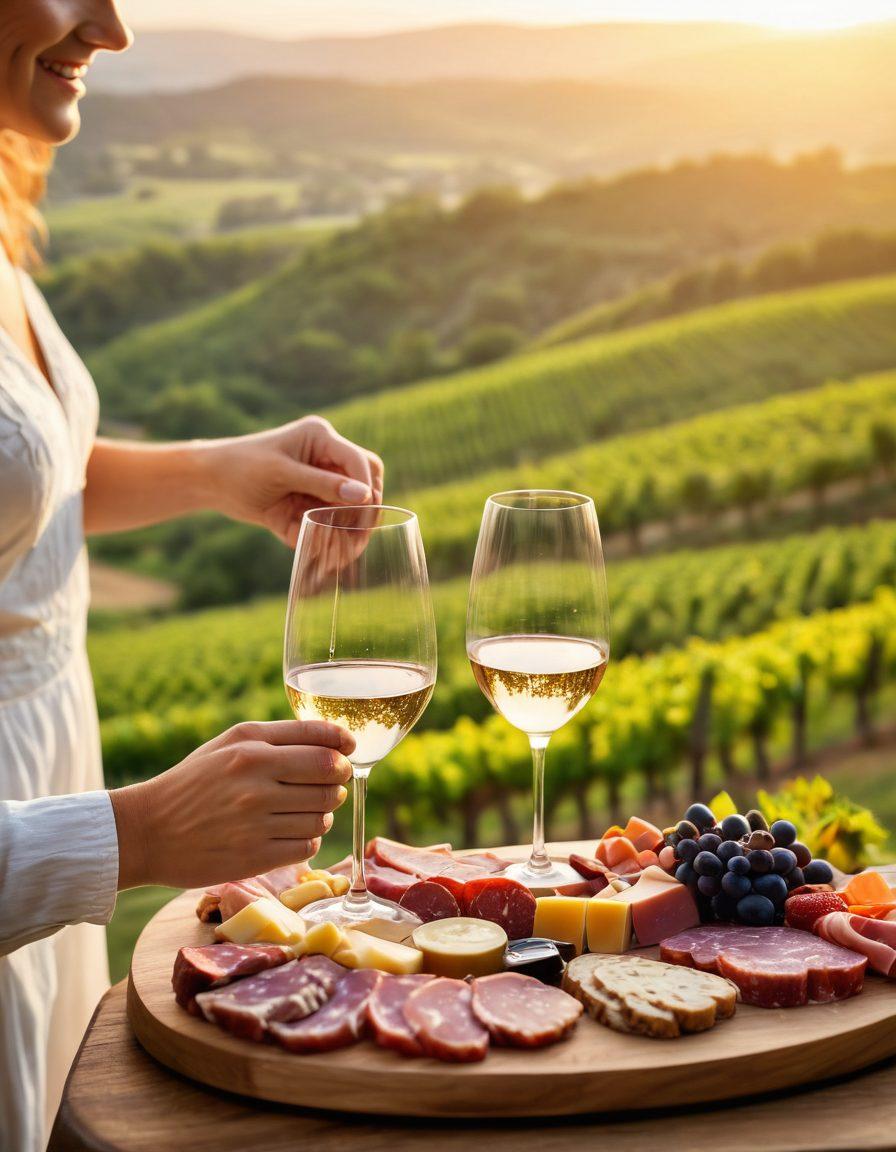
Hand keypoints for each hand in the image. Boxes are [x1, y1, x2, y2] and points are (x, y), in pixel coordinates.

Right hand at [109, 720, 353, 889]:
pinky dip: (309, 839)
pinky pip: (307, 846)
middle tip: (326, 784)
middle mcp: (256, 783)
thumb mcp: (229, 743)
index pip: (323, 747)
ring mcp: (256, 822)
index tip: (347, 752)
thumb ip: (281, 737)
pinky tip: (291, 832)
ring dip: (323, 812)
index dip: (344, 749)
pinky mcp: (254, 857)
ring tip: (303, 809)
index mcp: (251, 749)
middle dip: (336, 781)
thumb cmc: (193, 781)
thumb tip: (335, 743)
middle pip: (329, 781)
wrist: (146, 831)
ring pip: (322, 815)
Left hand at [200, 416, 384, 547]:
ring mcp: (318, 483)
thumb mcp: (282, 473)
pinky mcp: (308, 504)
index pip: (359, 462)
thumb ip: (322, 484)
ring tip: (346, 552)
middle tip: (360, 536)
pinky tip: (329, 556)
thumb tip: (363, 495)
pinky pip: (329, 522)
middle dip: (366, 510)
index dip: (367, 487)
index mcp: (320, 439)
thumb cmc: (241, 466)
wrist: (209, 482)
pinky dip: (331, 538)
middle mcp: (325, 459)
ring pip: (350, 506)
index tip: (365, 514)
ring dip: (350, 529)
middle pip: (364, 482)